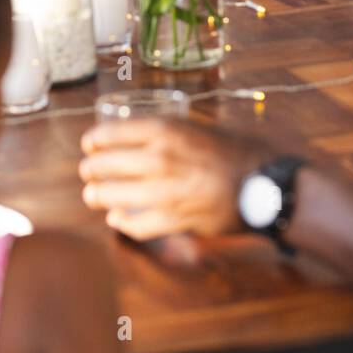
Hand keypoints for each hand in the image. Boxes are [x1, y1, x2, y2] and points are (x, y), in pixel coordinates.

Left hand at [79, 117, 268, 240]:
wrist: (265, 185)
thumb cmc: (237, 151)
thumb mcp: (200, 127)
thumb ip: (172, 132)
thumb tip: (147, 136)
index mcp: (164, 130)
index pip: (111, 134)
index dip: (94, 140)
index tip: (89, 145)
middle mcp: (157, 159)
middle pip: (105, 165)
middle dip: (91, 169)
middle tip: (87, 171)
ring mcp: (162, 192)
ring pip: (113, 196)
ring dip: (98, 196)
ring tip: (93, 196)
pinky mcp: (172, 220)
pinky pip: (136, 224)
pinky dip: (122, 223)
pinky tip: (117, 220)